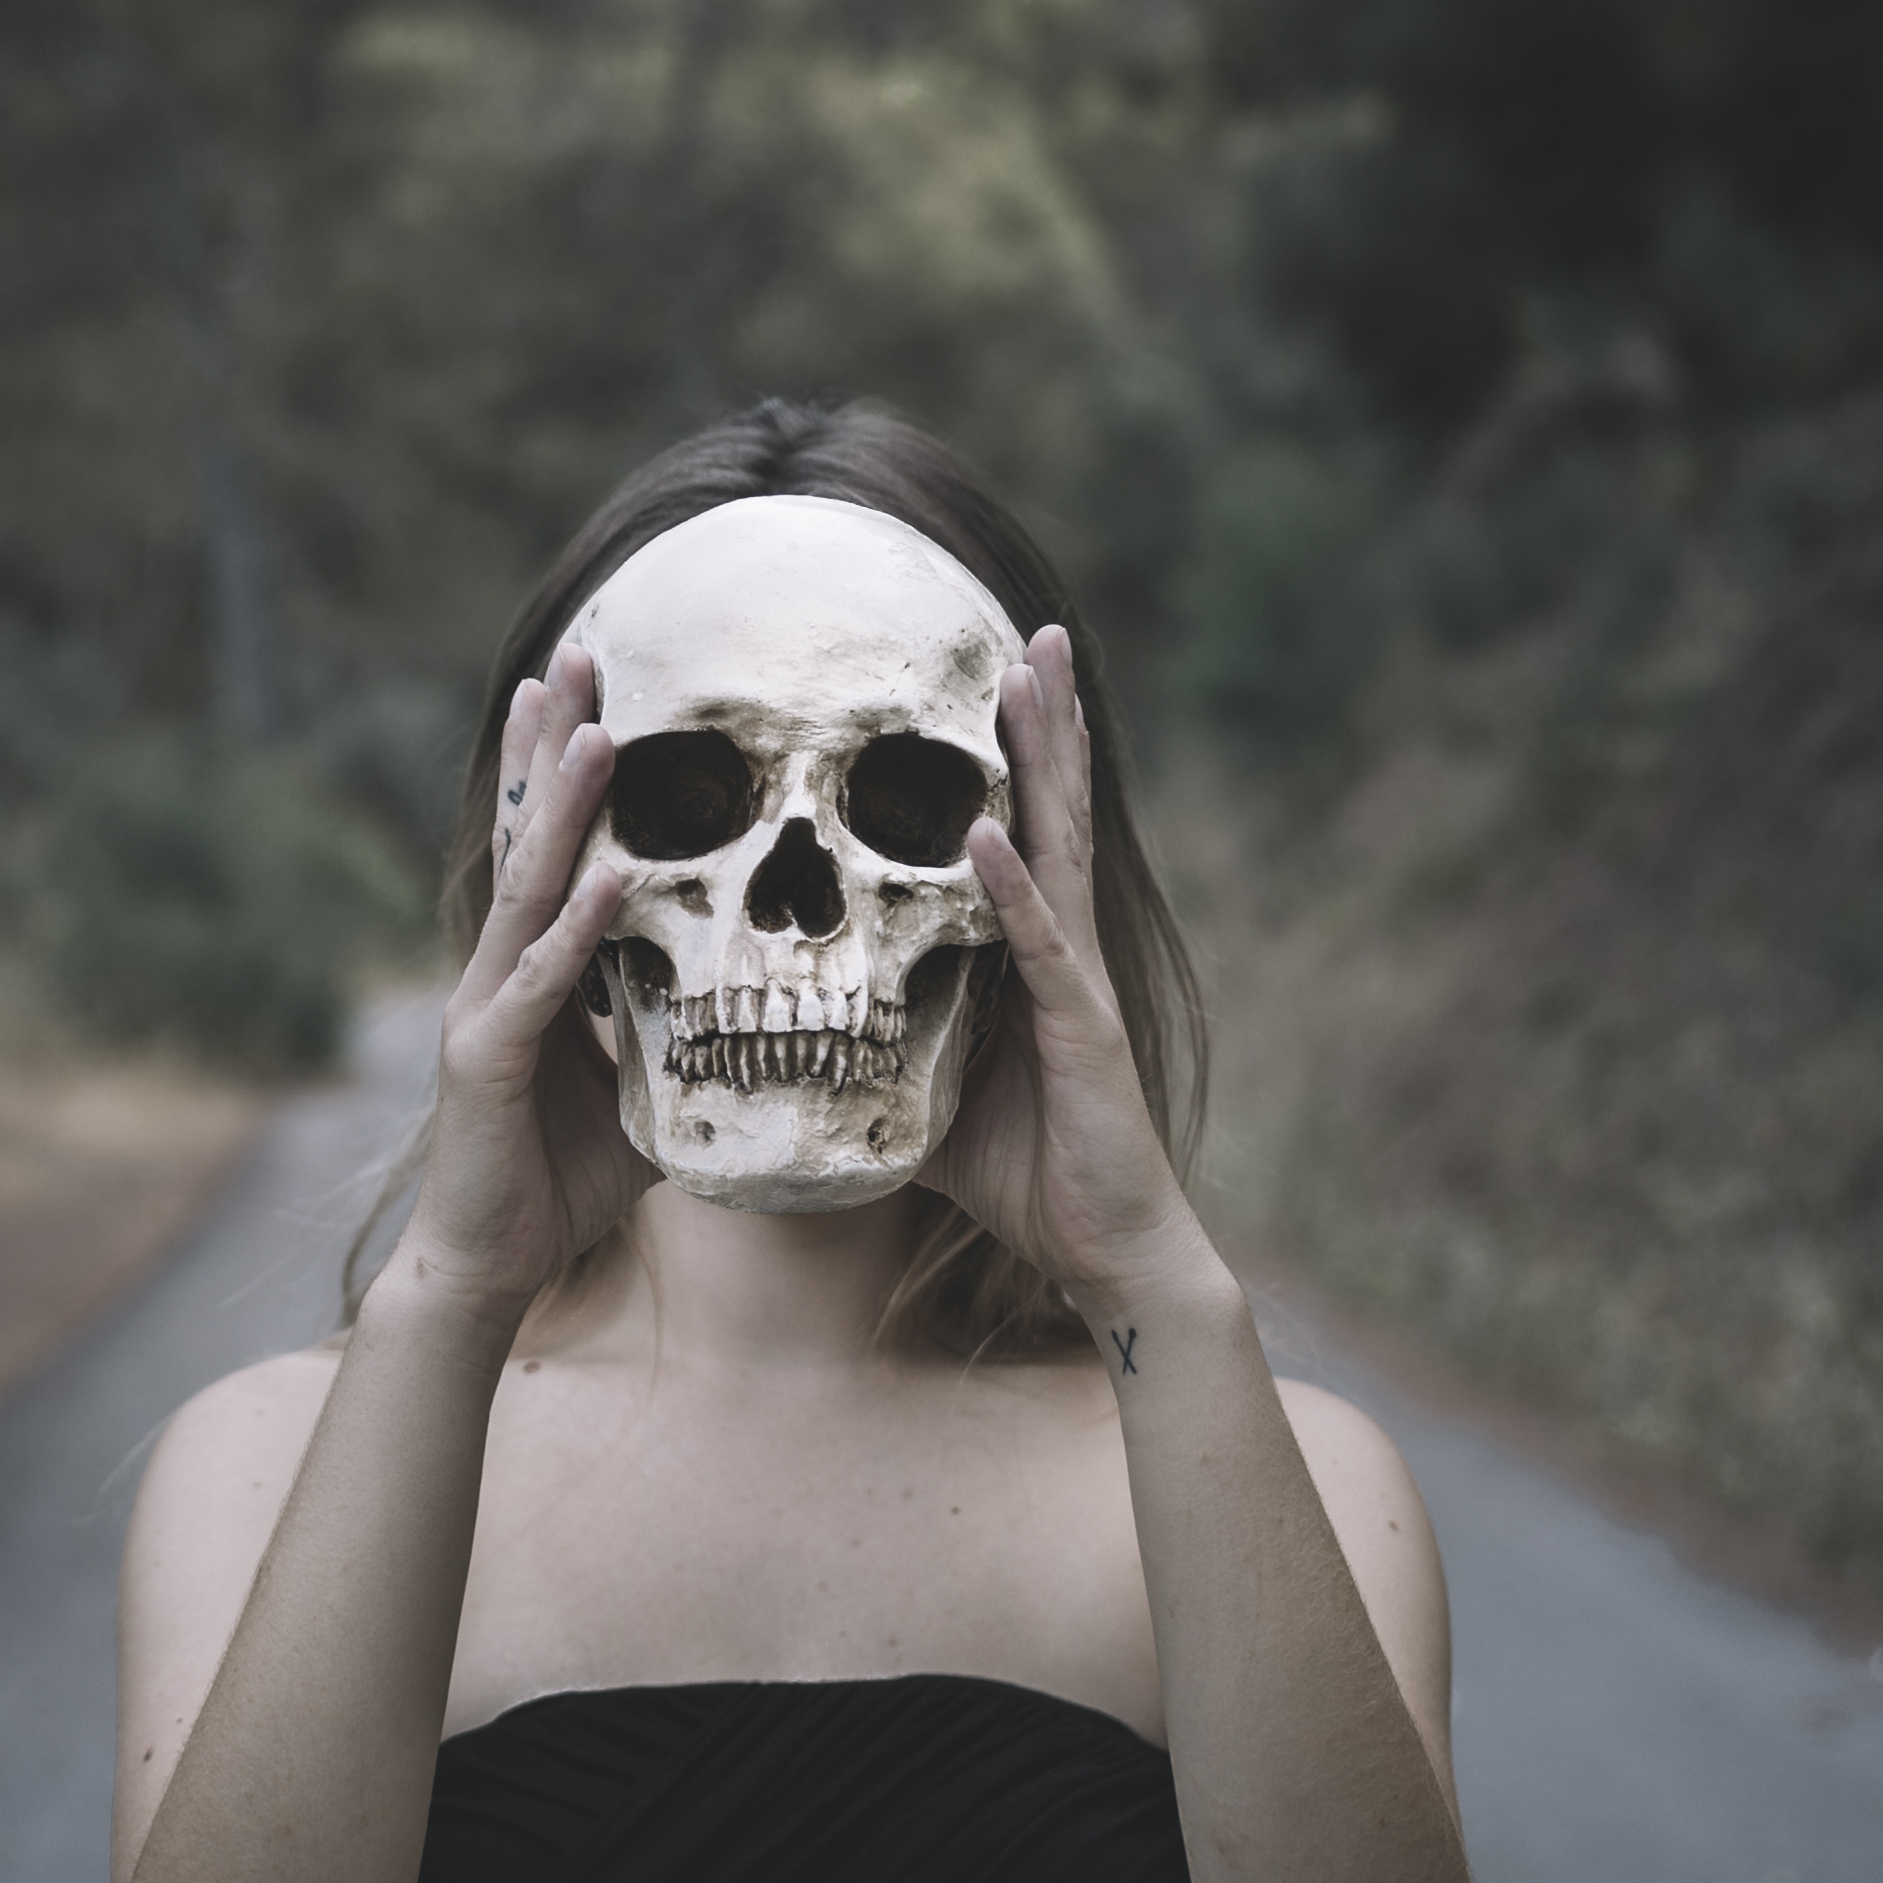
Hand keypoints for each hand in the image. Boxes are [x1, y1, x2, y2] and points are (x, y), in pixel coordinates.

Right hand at [388, 646, 653, 1323]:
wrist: (489, 1265)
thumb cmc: (562, 1180)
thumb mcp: (646, 1090)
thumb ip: (687, 1036)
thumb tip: (769, 1010)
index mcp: (534, 968)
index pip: (556, 849)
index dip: (568, 770)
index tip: (596, 691)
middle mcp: (501, 969)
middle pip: (533, 838)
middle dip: (556, 747)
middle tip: (581, 657)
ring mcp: (486, 1007)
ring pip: (531, 889)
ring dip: (565, 809)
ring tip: (595, 731)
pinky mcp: (488, 1058)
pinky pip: (544, 983)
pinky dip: (581, 929)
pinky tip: (619, 879)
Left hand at [924, 624, 1217, 1316]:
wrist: (1104, 1252)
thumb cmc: (1021, 1177)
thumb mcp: (918, 1099)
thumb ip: (870, 1053)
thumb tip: (777, 1044)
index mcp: (1026, 958)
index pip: (1014, 835)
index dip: (1010, 759)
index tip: (993, 675)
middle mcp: (1059, 952)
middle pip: (1049, 813)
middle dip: (1042, 722)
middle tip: (1033, 630)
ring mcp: (1075, 983)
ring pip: (1056, 849)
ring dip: (1042, 762)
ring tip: (1031, 678)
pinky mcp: (1081, 1028)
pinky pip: (1038, 944)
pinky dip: (1012, 886)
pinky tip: (990, 832)